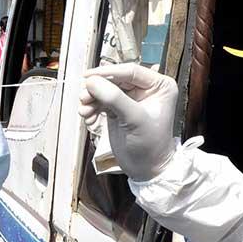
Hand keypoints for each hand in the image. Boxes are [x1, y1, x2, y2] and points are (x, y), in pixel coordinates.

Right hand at [79, 63, 178, 181]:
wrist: (146, 170)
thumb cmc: (150, 146)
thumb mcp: (135, 120)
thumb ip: (115, 99)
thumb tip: (92, 81)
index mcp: (159, 85)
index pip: (130, 71)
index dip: (108, 72)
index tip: (88, 76)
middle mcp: (146, 88)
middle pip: (115, 79)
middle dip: (97, 88)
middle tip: (83, 98)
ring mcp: (130, 98)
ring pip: (105, 89)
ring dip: (91, 99)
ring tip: (84, 112)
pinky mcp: (118, 109)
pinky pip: (101, 101)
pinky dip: (92, 108)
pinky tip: (88, 118)